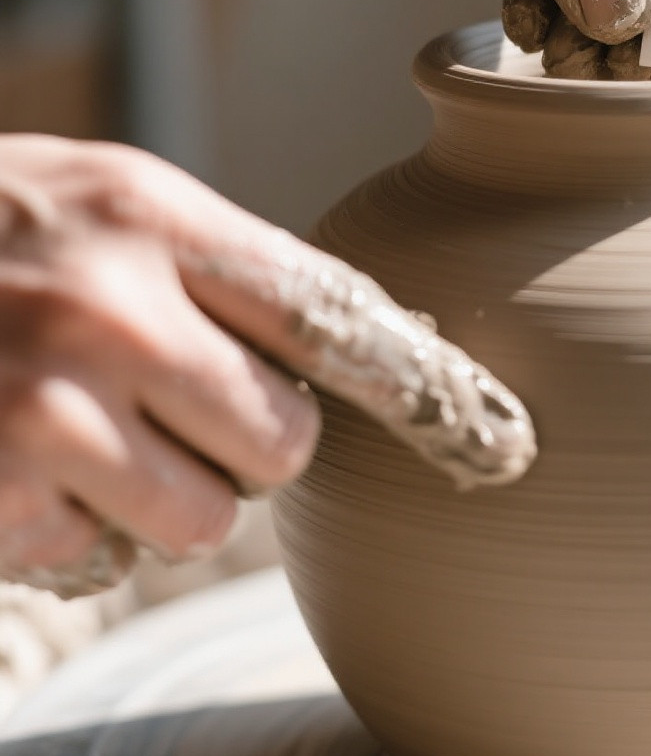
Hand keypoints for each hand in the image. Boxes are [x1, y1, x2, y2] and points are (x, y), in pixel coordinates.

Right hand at [0, 136, 533, 597]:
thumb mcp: (107, 202)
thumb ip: (223, 263)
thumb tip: (362, 340)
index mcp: (154, 217)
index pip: (331, 311)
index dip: (420, 382)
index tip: (498, 435)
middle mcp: (107, 311)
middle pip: (288, 440)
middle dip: (258, 442)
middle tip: (193, 404)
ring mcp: (40, 413)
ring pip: (205, 519)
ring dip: (169, 493)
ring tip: (93, 427)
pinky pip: (98, 553)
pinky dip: (71, 522)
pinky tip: (18, 456)